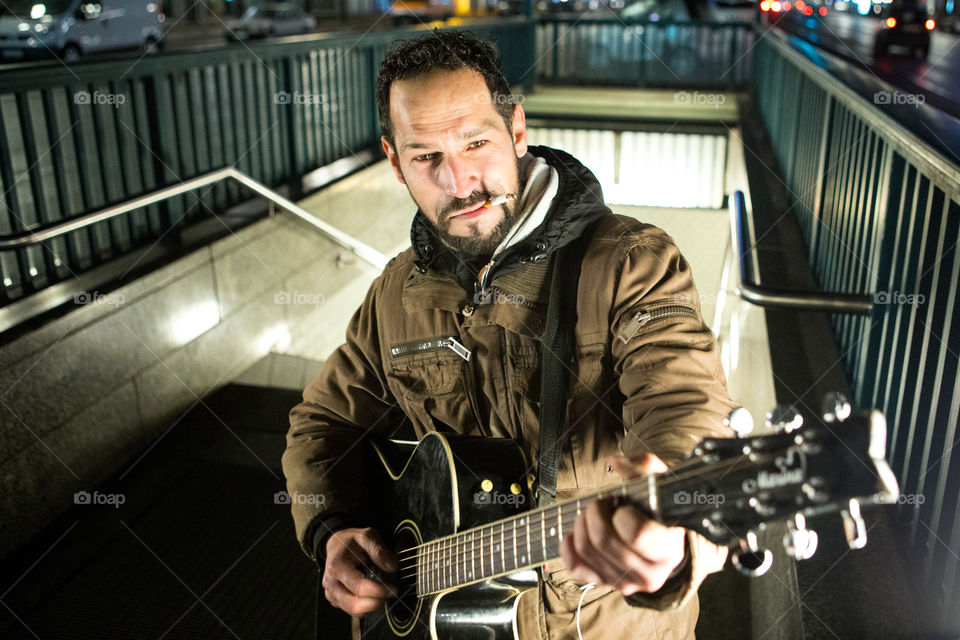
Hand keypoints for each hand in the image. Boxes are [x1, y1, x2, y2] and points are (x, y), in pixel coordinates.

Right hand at [322, 527, 397, 615]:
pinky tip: (370, 594)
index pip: (359, 587)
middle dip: (376, 602)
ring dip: (371, 605)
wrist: (336, 544)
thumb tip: (391, 567)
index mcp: (337, 565)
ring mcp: (331, 592)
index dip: (379, 591)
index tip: (393, 588)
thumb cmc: (351, 541)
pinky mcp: (334, 599)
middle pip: (354, 604)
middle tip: (389, 593)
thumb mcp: (366, 536)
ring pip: (353, 611)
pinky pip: (351, 611)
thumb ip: (379, 550)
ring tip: (381, 593)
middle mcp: (331, 582)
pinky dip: (364, 606)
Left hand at [559, 453, 685, 595]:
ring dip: (582, 523)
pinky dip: (568, 544)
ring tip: (593, 512)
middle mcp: (649, 574)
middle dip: (595, 511)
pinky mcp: (605, 583)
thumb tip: (614, 463)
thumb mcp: (661, 486)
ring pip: (586, 550)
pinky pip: (575, 566)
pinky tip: (577, 530)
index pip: (636, 534)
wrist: (663, 542)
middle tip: (602, 501)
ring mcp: (625, 582)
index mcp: (668, 550)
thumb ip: (643, 468)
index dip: (623, 513)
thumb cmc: (660, 511)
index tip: (622, 502)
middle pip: (604, 540)